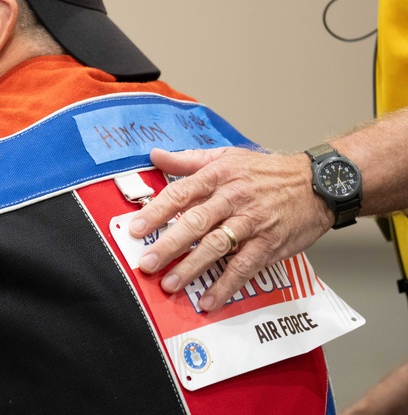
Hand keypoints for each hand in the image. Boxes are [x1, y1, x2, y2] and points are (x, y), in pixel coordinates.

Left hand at [129, 147, 333, 310]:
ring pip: (217, 246)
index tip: (135, 229)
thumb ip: (188, 159)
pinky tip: (210, 299)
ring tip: (171, 284)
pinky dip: (226, 285)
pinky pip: (245, 267)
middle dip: (168, 245)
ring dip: (192, 268)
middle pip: (195, 222)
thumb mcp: (227, 156)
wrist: (318, 183)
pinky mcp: (270, 243)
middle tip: (147, 263)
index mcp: (218, 175)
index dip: (156, 212)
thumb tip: (155, 155)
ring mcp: (252, 222)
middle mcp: (233, 198)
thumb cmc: (267, 171)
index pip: (180, 194)